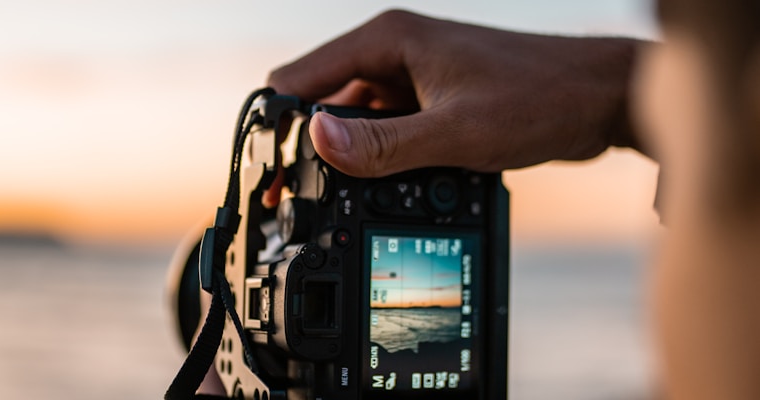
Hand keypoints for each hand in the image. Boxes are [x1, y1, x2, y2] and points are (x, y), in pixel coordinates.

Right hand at [268, 10, 643, 177]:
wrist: (595, 99)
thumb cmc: (538, 97)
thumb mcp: (455, 130)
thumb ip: (384, 142)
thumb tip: (317, 139)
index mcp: (387, 41)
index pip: (300, 78)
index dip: (278, 126)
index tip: (269, 172)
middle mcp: (392, 54)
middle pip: (323, 103)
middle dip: (309, 149)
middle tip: (297, 201)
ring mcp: (412, 79)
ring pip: (355, 123)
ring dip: (348, 158)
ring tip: (343, 198)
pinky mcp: (429, 102)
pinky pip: (387, 132)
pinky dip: (380, 159)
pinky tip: (388, 186)